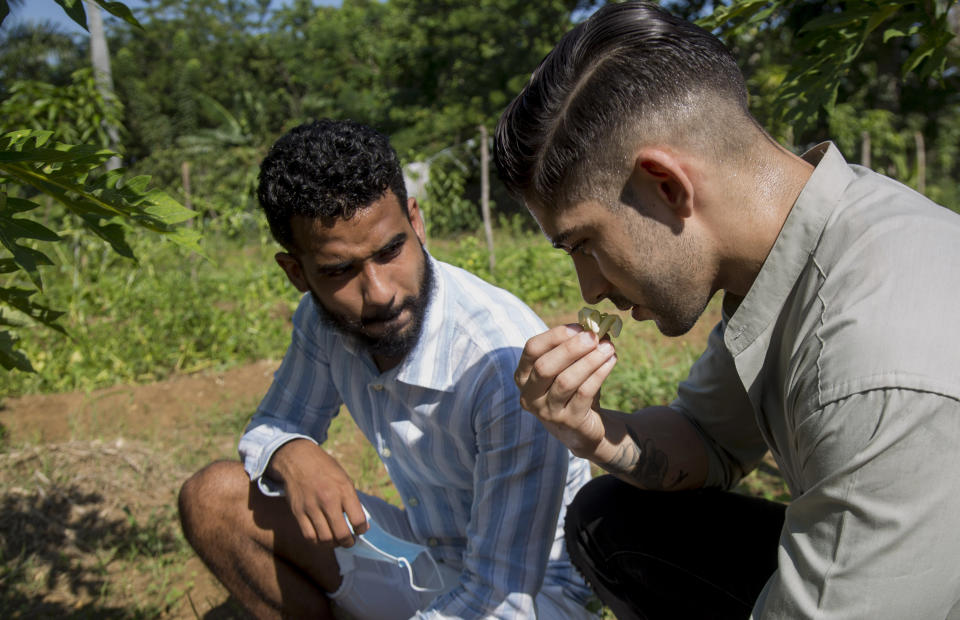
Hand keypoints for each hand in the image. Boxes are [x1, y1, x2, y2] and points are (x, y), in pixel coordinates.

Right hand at [267, 439, 367, 546]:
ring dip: (334, 544)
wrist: (299, 460)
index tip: (360, 530)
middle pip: (341, 533)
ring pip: (325, 538)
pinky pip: (309, 536)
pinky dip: (318, 541)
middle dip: (349, 542)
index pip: (358, 519)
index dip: (362, 530)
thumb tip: (361, 526)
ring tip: (337, 541)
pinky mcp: (298, 512)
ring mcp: (311, 507)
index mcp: (343, 489)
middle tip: (350, 541)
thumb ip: (352, 501)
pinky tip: (322, 537)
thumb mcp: (344, 479)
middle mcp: (327, 499)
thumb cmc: (326, 470)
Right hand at [513, 324, 617, 457]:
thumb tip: (595, 325)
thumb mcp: (568, 366)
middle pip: (545, 367)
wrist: (582, 428)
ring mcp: (547, 412)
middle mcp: (529, 395)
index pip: (532, 349)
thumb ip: (575, 346)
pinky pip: (584, 393)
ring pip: (566, 381)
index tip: (579, 326)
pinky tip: (611, 361)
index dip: (555, 335)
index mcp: (523, 376)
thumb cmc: (573, 389)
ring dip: (589, 360)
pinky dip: (599, 374)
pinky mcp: (569, 422)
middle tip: (594, 336)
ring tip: (608, 347)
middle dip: (571, 348)